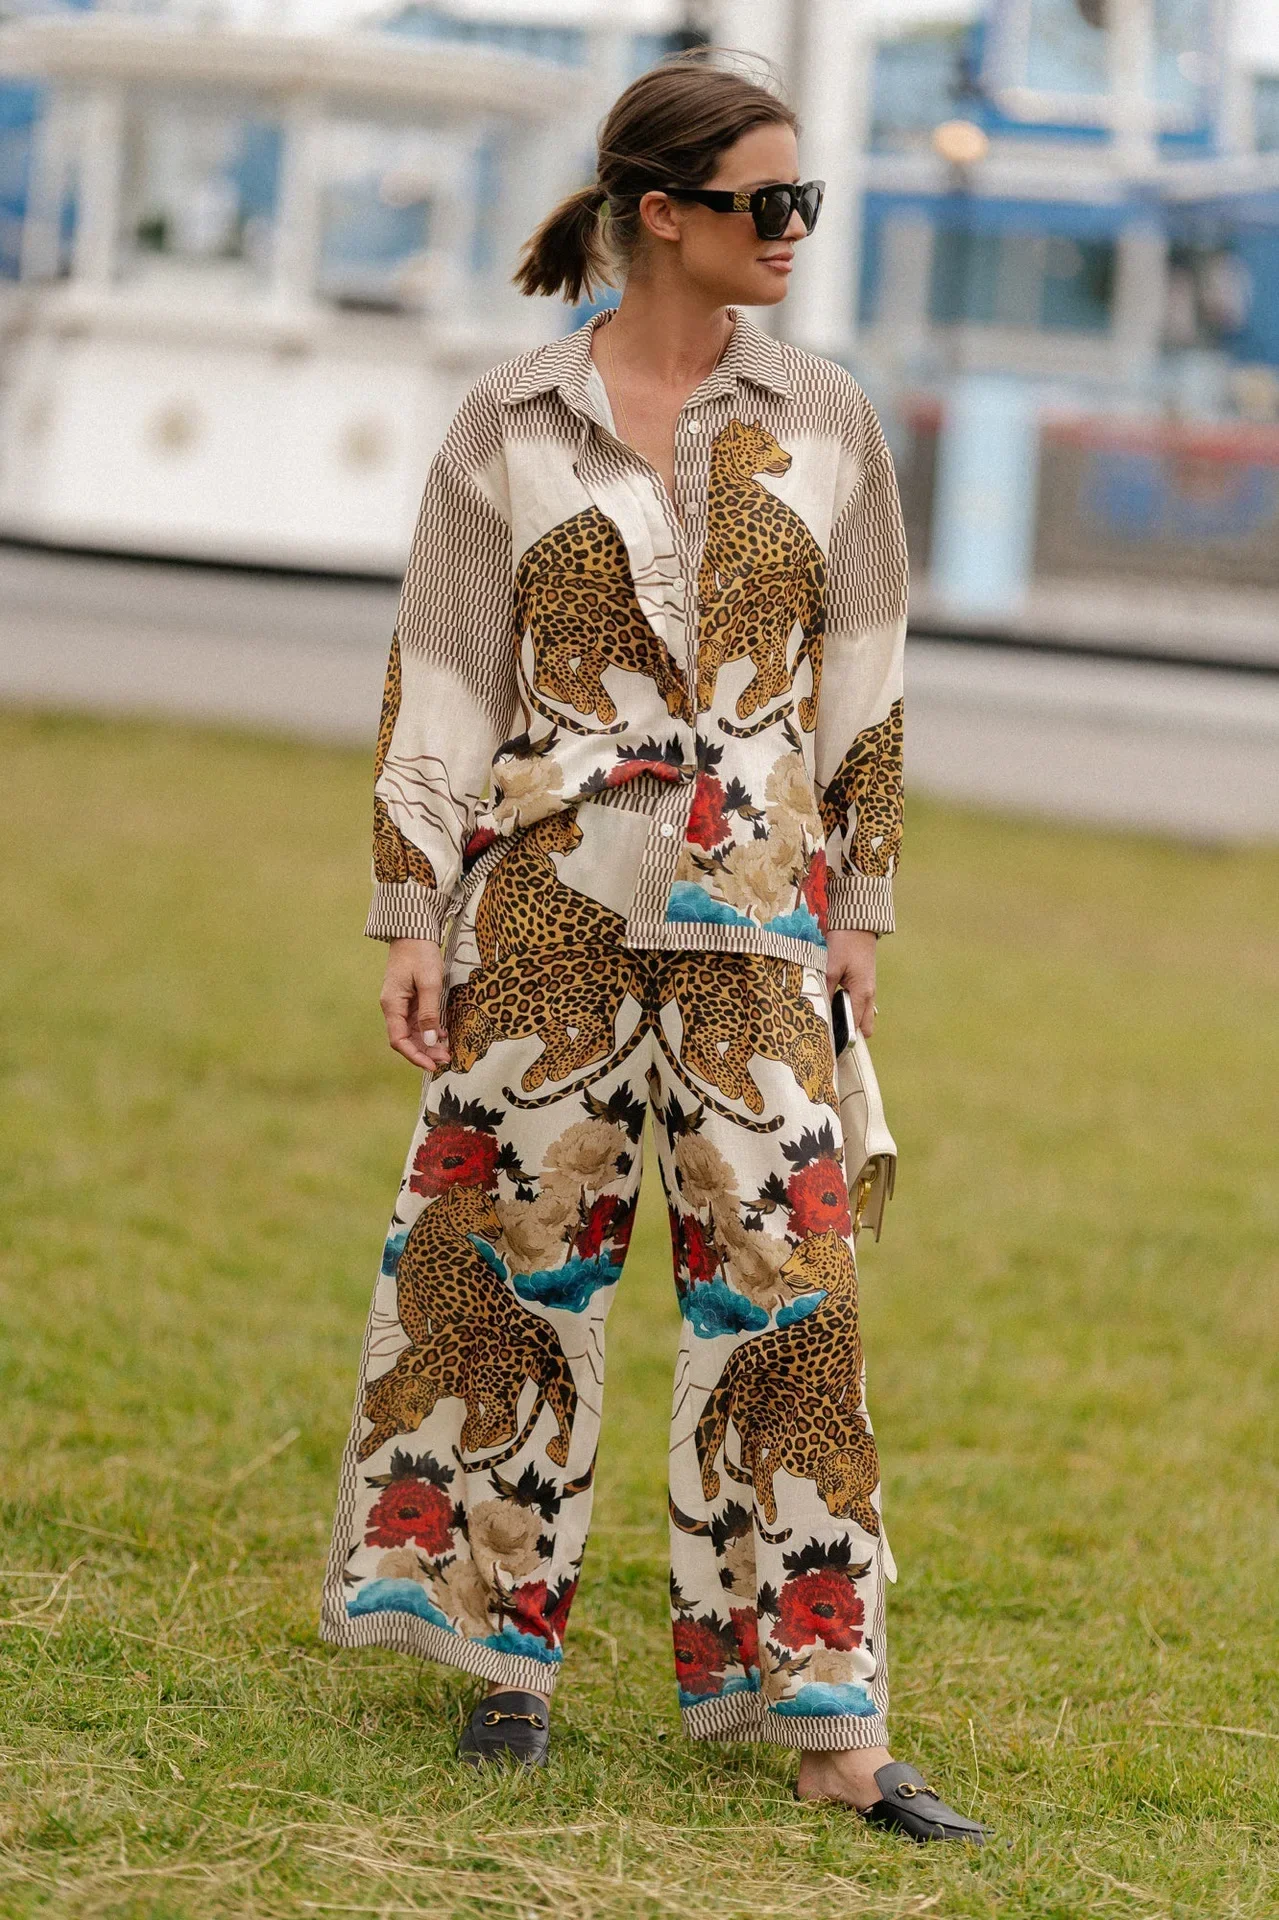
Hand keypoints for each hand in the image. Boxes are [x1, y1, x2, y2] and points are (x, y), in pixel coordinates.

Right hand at [381, 939, 450, 1071]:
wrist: (414, 931)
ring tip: (447, 1050)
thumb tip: (429, 1040)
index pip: (399, 1040)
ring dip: (428, 1043)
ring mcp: (401, 1003)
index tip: (433, 1065)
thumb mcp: (429, 983)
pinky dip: (430, 1030)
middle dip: (425, 1052)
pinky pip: (418, 1021)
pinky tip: (443, 1033)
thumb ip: (429, 1012)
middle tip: (446, 1059)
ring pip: (413, 1032)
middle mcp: (394, 1007)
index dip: (415, 1056)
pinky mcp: (410, 998)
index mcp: (392, 1005)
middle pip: (406, 1039)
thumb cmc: (420, 953)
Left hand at [826, 928, 876, 1038]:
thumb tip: (820, 1010)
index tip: (830, 1047)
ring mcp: (867, 989)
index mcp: (863, 993)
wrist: (858, 923)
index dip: (845, 1038)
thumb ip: (826, 990)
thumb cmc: (846, 942)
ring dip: (847, 1020)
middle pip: (864, 1026)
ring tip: (827, 1024)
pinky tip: (831, 1006)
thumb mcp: (832, 966)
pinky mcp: (862, 983)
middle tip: (828, 1037)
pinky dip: (847, 1008)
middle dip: (849, 1033)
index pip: (856, 1026)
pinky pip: (857, 1003)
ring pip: (861, 1015)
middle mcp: (869, 994)